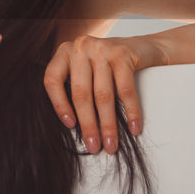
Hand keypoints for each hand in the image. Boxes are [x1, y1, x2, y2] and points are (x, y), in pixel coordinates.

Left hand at [42, 34, 166, 154]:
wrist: (142, 47)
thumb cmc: (108, 65)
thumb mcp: (85, 70)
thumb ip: (73, 87)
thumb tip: (72, 126)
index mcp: (64, 52)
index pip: (52, 80)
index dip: (59, 105)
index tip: (70, 126)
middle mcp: (81, 47)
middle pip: (80, 93)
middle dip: (88, 124)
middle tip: (93, 146)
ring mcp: (102, 49)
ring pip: (103, 94)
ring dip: (108, 124)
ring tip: (110, 144)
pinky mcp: (123, 54)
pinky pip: (125, 90)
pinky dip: (131, 112)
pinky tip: (133, 128)